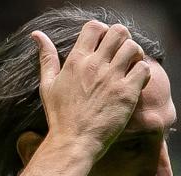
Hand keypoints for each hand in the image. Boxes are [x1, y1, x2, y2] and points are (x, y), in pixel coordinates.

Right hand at [32, 20, 150, 161]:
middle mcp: (95, 65)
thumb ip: (46, 58)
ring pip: (133, 47)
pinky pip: (144, 69)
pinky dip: (143, 72)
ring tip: (131, 68)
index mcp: (76, 61)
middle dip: (122, 41)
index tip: (104, 46)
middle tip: (121, 55)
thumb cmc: (60, 118)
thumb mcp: (48, 86)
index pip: (94, 28)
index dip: (103, 32)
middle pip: (118, 32)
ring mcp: (112, 79)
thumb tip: (37, 35)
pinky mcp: (126, 93)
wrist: (73, 143)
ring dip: (135, 55)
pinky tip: (136, 83)